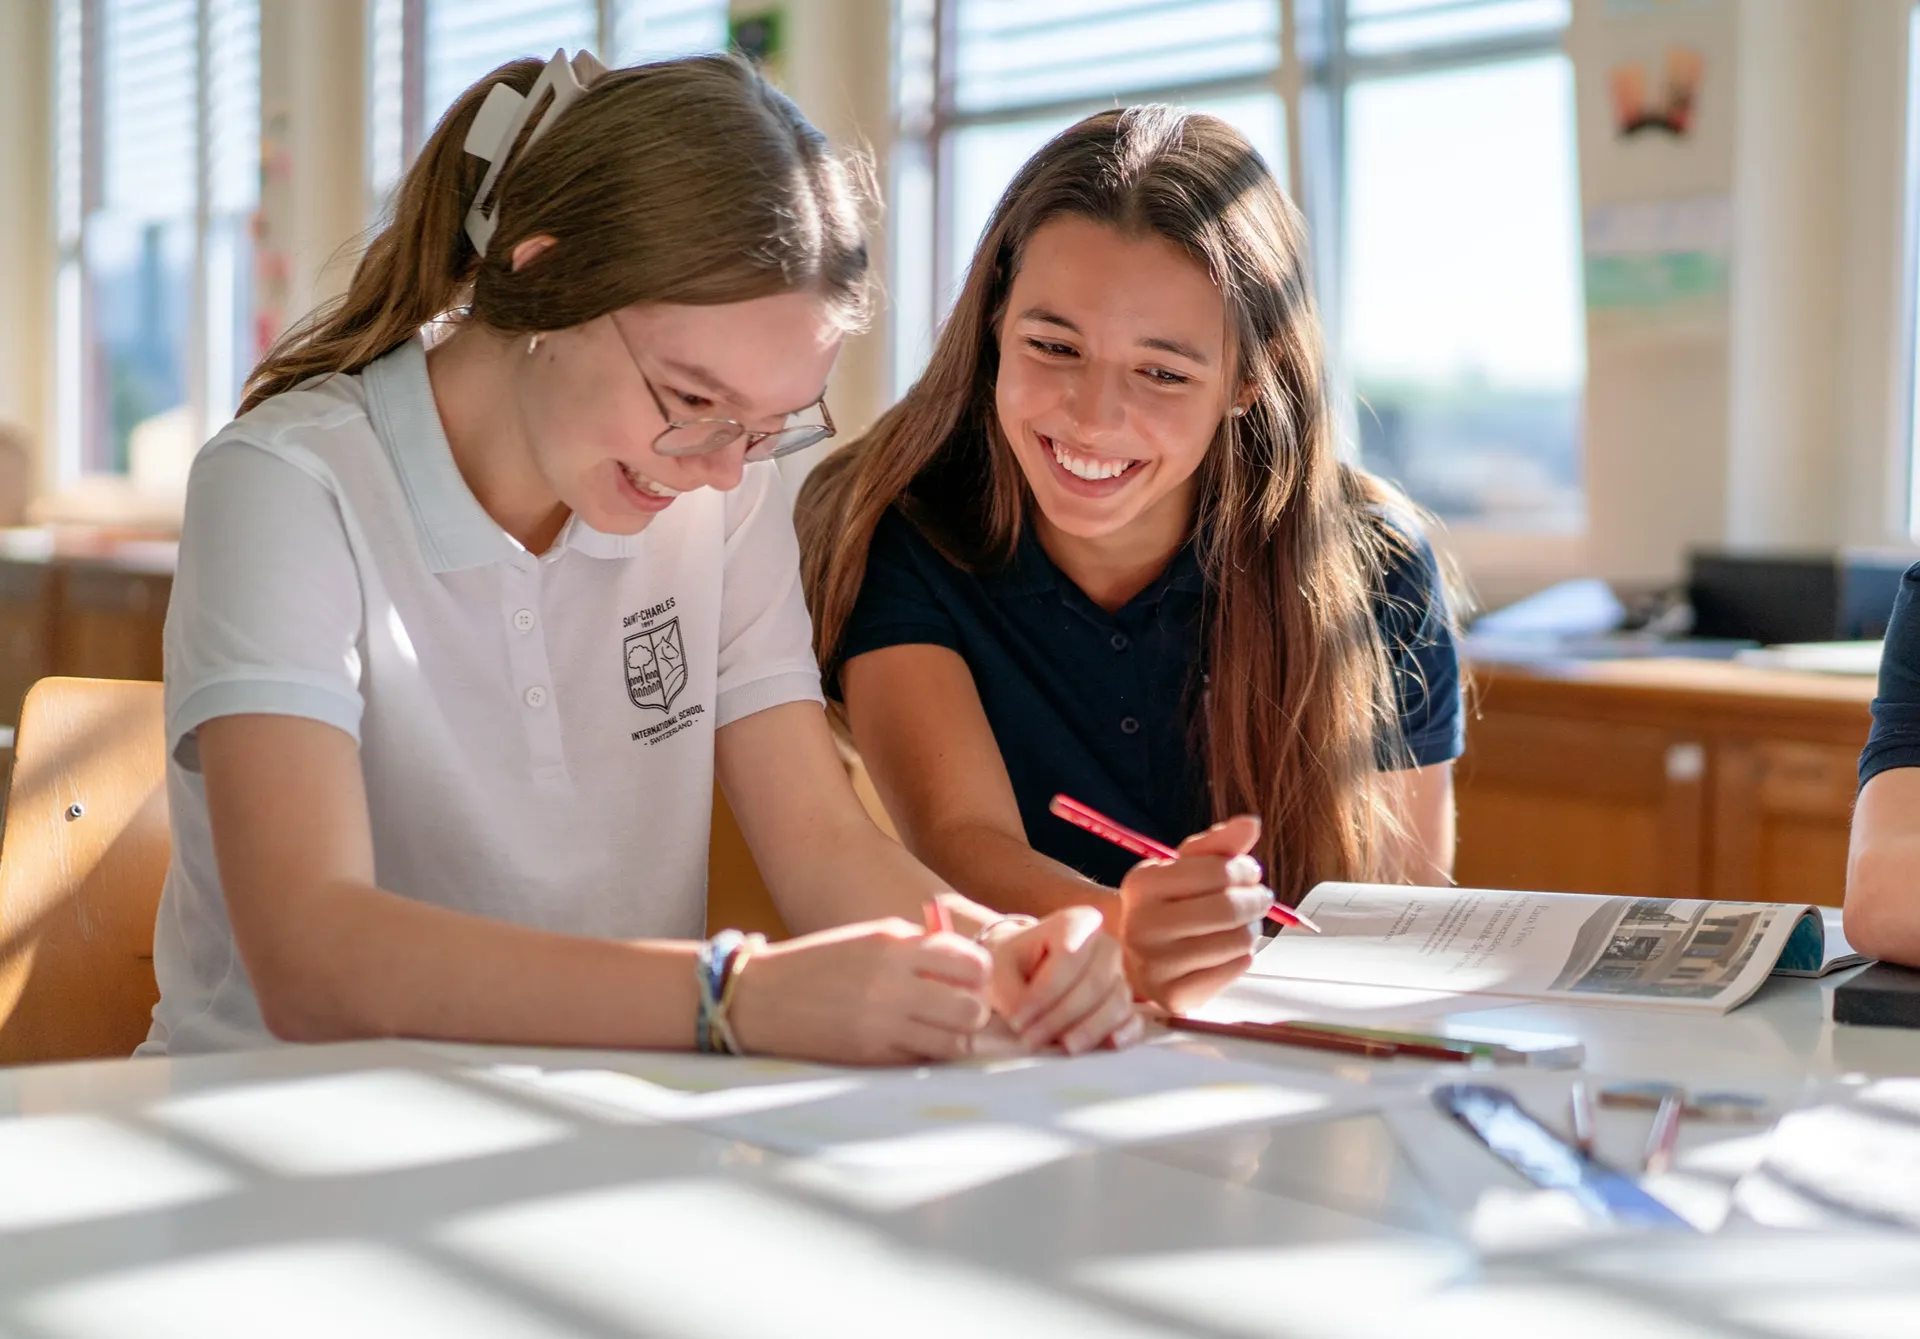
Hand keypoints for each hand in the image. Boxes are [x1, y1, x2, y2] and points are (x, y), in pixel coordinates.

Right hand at [727, 918, 992, 1064]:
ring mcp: (884, 1023)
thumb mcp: (871, 939)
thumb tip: (967, 967)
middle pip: (972, 1008)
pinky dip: (927, 1054)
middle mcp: (894, 983)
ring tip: (939, 1031)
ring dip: (955, 1039)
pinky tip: (911, 1042)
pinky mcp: (872, 1056)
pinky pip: (923, 1059)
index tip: (969, 979)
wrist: (762, 998)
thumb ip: (918, 948)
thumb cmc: (821, 964)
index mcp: (895, 944)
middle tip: (960, 1010)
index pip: (970, 961)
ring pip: (955, 1043)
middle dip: (974, 1011)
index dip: (978, 973)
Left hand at [989, 907, 1143, 1054]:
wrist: (1028, 970)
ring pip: (1116, 1003)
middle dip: (1062, 1017)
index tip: (1018, 1021)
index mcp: (1077, 922)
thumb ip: (1011, 993)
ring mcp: (1120, 974)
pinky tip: (1110, 1044)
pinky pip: (1134, 1020)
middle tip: (1032, 1040)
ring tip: (1059, 1048)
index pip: (1069, 956)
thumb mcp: (1000, 970)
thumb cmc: (1015, 964)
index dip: (1044, 993)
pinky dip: (1125, 1033)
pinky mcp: (1127, 1003)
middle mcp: (1106, 944)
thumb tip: (1027, 1022)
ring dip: (1087, 1030)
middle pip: (1095, 983)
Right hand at [1119, 814, 1269, 1013]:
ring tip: (1240, 925)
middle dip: (1256, 900)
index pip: (1217, 871)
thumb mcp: (1184, 867)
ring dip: (1251, 929)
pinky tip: (1226, 951)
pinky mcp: (1175, 998)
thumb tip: (1250, 823)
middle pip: (1229, 910)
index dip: (1245, 868)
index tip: (1248, 871)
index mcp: (1142, 884)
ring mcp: (1156, 966)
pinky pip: (1235, 970)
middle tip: (1258, 898)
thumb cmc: (1167, 904)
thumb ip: (1218, 844)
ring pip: (1238, 942)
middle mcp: (1142, 926)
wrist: (1133, 953)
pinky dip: (1242, 957)